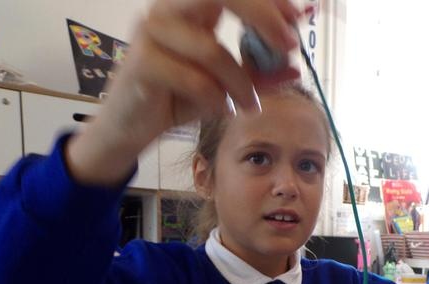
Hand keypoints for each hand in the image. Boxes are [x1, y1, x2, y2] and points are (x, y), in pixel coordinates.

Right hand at [66, 0, 300, 186]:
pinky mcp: (142, 63)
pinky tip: (219, 110)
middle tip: (288, 45)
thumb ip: (257, 75)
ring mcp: (151, 32)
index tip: (296, 19)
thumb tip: (293, 67)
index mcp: (192, 7)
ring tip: (248, 106)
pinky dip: (214, 99)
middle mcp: (169, 10)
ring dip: (239, 82)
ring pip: (211, 49)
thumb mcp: (226, 87)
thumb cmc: (177, 98)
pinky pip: (192, 79)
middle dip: (260, 15)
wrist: (132, 128)